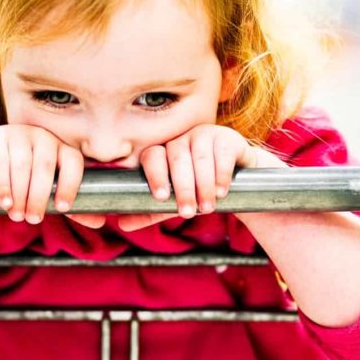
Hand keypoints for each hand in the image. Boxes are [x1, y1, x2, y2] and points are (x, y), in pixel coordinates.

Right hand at [0, 125, 104, 227]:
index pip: (74, 161)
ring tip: (17, 216)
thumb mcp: (46, 192)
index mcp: (61, 147)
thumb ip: (70, 206)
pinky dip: (3, 186)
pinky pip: (1, 162)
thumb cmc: (24, 182)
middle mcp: (42, 136)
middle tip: (33, 219)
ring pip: (23, 165)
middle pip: (46, 166)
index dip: (71, 184)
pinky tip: (5, 203)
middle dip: (40, 196)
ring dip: (21, 194)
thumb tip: (99, 222)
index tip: (62, 208)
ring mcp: (17, 134)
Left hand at [118, 124, 279, 231]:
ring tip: (207, 207)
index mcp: (163, 151)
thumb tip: (122, 224)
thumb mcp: (175, 203)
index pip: (153, 155)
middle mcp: (181, 139)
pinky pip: (222, 153)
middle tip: (188, 213)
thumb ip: (150, 212)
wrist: (237, 180)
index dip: (155, 175)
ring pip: (200, 156)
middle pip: (177, 158)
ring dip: (203, 185)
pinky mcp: (227, 138)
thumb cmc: (198, 189)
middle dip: (183, 188)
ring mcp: (204, 134)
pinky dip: (221, 174)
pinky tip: (221, 191)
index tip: (162, 197)